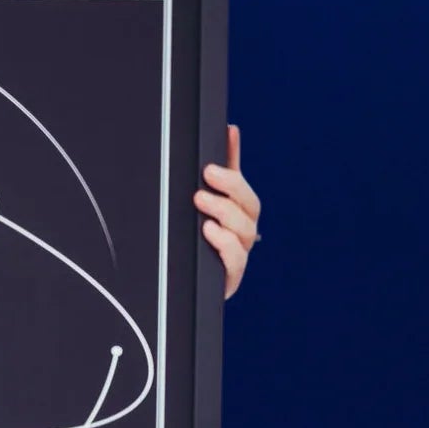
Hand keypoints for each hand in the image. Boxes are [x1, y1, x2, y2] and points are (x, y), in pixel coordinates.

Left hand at [192, 122, 259, 299]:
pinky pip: (235, 259)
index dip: (236, 156)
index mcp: (235, 214)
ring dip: (224, 212)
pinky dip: (224, 242)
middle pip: (249, 205)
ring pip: (244, 230)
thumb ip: (210, 179)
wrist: (178, 294)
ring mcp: (238, 255)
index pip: (241, 182)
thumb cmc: (191, 248)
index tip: (228, 133)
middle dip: (231, 186)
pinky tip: (208, 231)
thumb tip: (224, 134)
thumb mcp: (196, 211)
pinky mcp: (230, 278)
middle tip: (207, 175)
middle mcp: (242, 233)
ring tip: (201, 202)